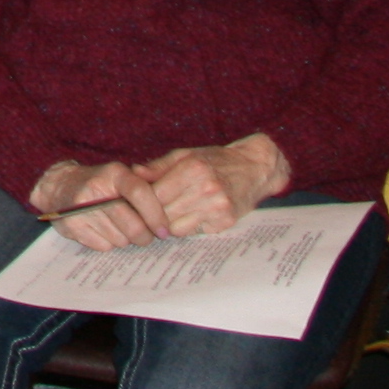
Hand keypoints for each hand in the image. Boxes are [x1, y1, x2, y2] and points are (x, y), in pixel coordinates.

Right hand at [27, 159, 159, 251]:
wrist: (60, 186)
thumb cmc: (101, 185)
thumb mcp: (121, 178)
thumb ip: (145, 190)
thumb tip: (169, 217)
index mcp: (114, 173)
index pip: (140, 192)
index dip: (156, 214)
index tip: (164, 231)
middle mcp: (96, 188)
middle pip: (132, 224)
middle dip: (144, 236)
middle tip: (145, 235)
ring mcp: (82, 208)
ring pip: (120, 239)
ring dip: (124, 239)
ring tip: (117, 227)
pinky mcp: (71, 225)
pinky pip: (103, 246)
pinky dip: (108, 243)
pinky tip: (102, 230)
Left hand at [130, 135, 291, 237]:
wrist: (254, 168)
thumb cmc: (216, 160)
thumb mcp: (186, 155)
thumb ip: (159, 166)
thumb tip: (134, 173)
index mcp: (192, 169)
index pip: (155, 195)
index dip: (142, 202)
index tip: (135, 203)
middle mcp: (206, 188)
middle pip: (164, 214)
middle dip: (153, 215)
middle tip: (148, 212)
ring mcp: (218, 207)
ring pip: (177, 228)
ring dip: (170, 223)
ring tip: (172, 212)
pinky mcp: (226, 222)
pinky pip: (194, 233)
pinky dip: (189, 226)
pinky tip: (191, 215)